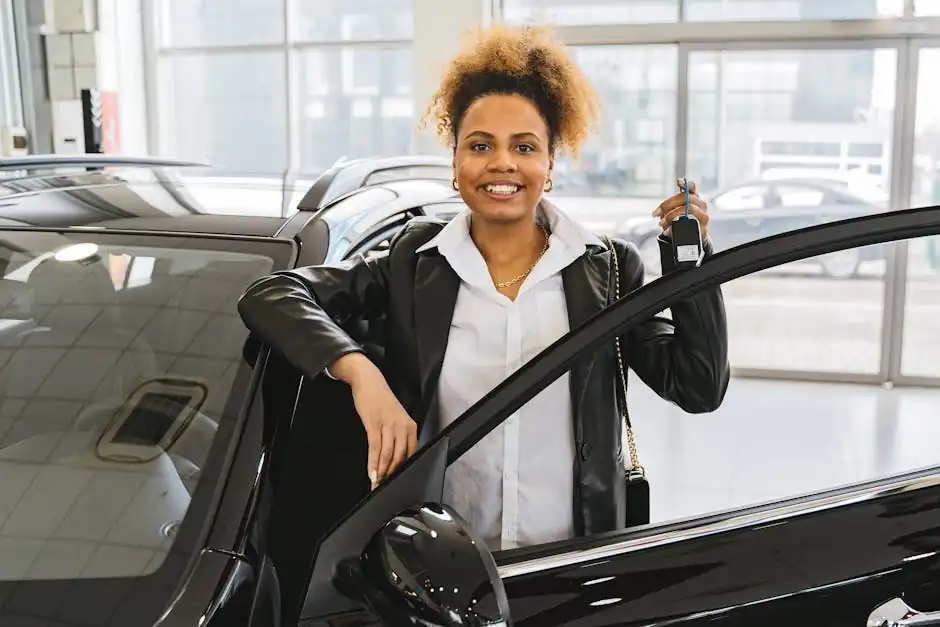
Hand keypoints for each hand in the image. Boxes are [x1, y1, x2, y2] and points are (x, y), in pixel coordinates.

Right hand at [330, 353, 417, 488]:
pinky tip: (371, 473)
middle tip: (384, 487)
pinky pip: (375, 448)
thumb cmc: (381, 401)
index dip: (403, 470)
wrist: (369, 381)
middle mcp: (402, 426)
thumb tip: (394, 458)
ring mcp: (389, 425)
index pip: (411, 453)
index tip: (397, 482)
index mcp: (410, 426)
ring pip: (388, 455)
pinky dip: (373, 463)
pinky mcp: (374, 424)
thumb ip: (397, 436)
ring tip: (376, 484)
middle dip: (391, 475)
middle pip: (400, 457)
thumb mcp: (395, 418)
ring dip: (381, 473)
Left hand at [653, 179, 708, 241]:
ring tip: (661, 223)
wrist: (690, 238)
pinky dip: (678, 225)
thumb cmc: (680, 222)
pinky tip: (669, 229)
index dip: (685, 184)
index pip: (692, 188)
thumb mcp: (674, 213)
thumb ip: (669, 208)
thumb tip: (659, 212)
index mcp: (693, 198)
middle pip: (686, 198)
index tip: (678, 181)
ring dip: (672, 215)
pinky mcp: (703, 227)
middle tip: (655, 213)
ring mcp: (703, 215)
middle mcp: (700, 204)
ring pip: (689, 209)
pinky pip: (691, 223)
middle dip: (668, 204)